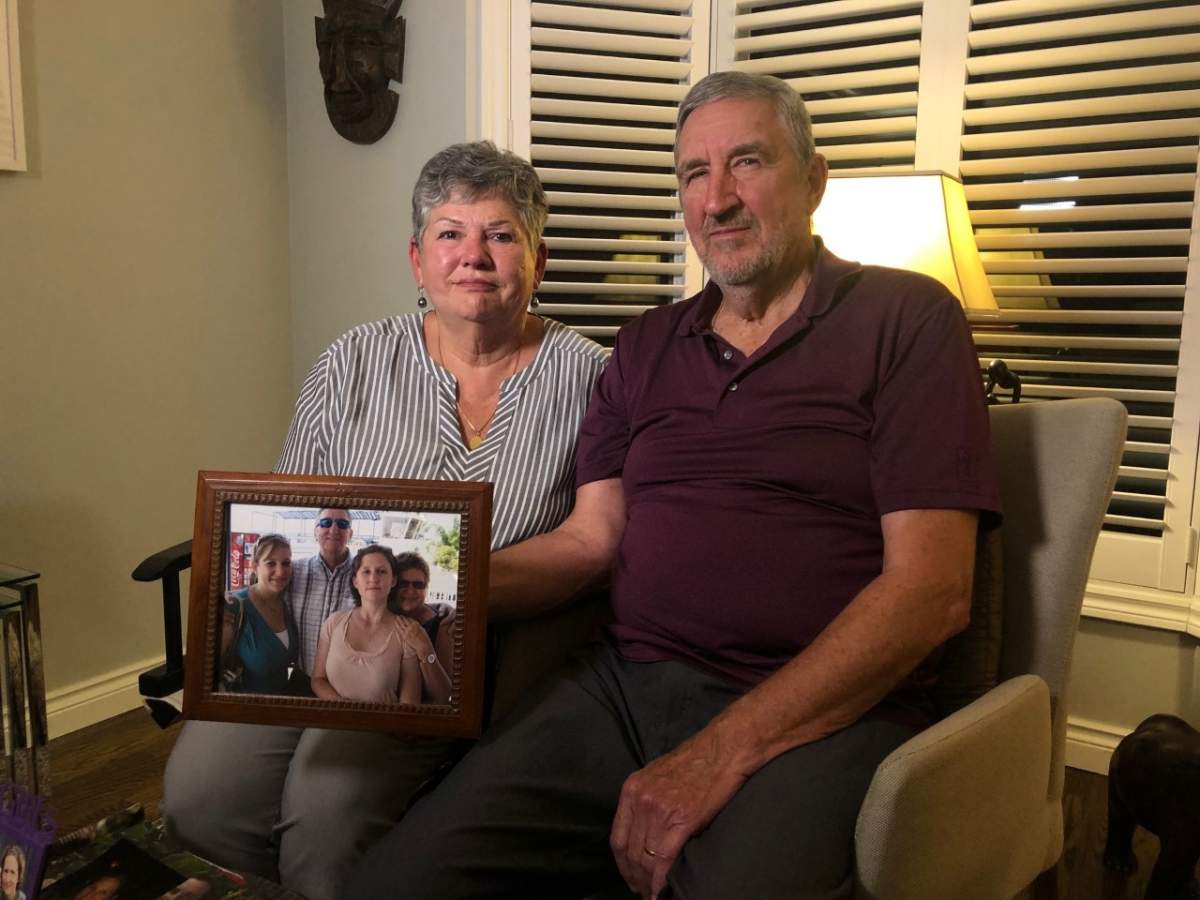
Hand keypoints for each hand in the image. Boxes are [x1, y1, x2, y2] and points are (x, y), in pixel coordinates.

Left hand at [393, 615, 433, 656]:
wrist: (423, 645)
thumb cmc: (424, 638)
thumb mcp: (422, 629)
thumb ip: (417, 626)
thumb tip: (413, 624)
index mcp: (416, 624)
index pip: (410, 619)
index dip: (406, 618)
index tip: (404, 617)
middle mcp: (411, 626)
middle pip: (405, 620)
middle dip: (401, 618)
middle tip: (399, 616)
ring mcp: (407, 631)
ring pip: (401, 624)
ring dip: (398, 620)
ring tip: (396, 618)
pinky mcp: (405, 636)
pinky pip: (400, 629)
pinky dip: (397, 626)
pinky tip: (395, 624)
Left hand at [609, 730, 746, 898]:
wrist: (724, 748)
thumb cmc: (695, 761)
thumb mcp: (657, 776)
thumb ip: (645, 801)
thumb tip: (643, 833)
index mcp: (632, 789)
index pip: (617, 838)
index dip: (622, 865)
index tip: (630, 877)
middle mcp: (641, 800)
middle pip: (630, 852)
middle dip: (635, 878)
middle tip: (643, 891)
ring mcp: (661, 810)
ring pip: (646, 859)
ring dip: (648, 883)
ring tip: (653, 893)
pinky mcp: (684, 820)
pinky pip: (665, 858)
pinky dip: (662, 880)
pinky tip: (662, 891)